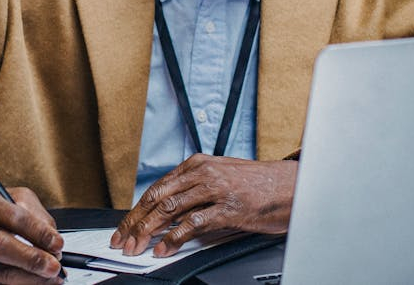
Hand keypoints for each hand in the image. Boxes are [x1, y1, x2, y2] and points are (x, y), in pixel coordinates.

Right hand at [0, 187, 64, 283]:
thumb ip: (33, 212)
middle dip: (32, 260)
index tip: (57, 243)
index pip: (13, 217)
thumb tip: (52, 239)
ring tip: (51, 277)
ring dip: (30, 278)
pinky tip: (33, 281)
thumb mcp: (7, 197)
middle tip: (54, 266)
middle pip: (1, 247)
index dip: (38, 232)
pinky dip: (18, 284)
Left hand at [111, 155, 297, 257]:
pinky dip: (174, 238)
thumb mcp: (220, 177)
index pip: (157, 188)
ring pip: (169, 209)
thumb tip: (166, 211)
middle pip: (157, 198)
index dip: (137, 210)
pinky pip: (193, 223)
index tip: (125, 226)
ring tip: (137, 247)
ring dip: (148, 231)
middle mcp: (203, 173)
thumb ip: (194, 189)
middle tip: (122, 240)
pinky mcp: (228, 208)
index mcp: (197, 164)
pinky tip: (165, 249)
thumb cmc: (258, 184)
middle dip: (135, 222)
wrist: (290, 186)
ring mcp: (215, 189)